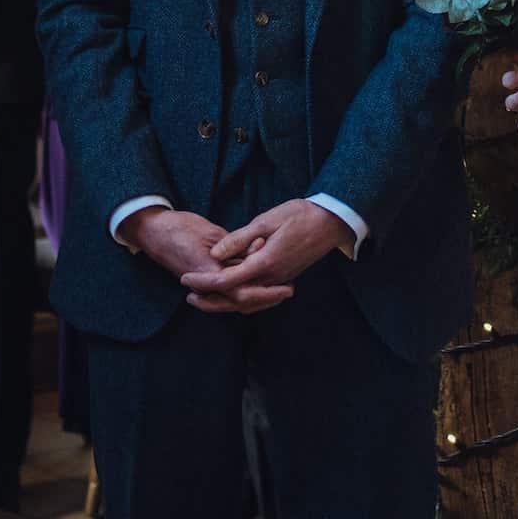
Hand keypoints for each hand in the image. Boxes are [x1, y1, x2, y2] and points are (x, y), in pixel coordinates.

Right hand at [118, 206, 290, 313]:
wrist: (155, 232)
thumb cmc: (180, 229)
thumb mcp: (209, 233)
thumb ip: (233, 245)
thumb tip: (257, 247)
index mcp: (209, 274)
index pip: (241, 294)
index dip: (265, 293)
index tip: (285, 289)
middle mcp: (208, 284)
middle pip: (242, 301)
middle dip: (266, 298)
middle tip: (289, 290)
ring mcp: (206, 283)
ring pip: (236, 297)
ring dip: (258, 295)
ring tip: (281, 287)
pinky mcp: (206, 278)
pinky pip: (229, 288)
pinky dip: (246, 285)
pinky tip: (262, 280)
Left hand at [176, 200, 352, 312]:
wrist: (332, 221)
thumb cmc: (300, 215)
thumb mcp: (266, 220)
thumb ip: (239, 239)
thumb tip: (214, 254)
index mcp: (265, 262)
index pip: (226, 281)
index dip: (203, 282)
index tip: (185, 278)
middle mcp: (272, 278)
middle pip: (235, 299)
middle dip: (210, 301)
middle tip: (189, 297)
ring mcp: (280, 280)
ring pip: (248, 302)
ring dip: (224, 303)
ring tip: (204, 298)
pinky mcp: (285, 278)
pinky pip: (259, 297)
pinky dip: (242, 300)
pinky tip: (232, 293)